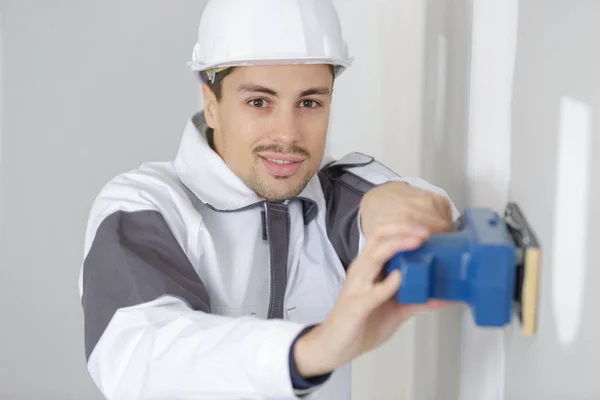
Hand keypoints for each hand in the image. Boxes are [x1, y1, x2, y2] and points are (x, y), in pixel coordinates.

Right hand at [293, 181, 454, 377]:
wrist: (335, 345)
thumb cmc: (362, 322)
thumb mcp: (396, 309)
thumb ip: (417, 299)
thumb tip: (445, 296)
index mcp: (370, 267)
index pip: (384, 235)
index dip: (406, 227)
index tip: (430, 228)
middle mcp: (362, 271)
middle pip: (378, 237)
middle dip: (404, 229)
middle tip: (427, 232)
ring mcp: (358, 287)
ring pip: (374, 256)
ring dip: (398, 245)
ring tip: (418, 242)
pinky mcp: (356, 306)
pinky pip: (372, 291)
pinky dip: (387, 283)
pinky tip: (400, 278)